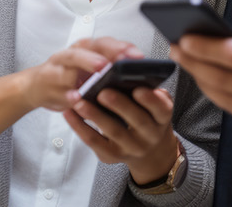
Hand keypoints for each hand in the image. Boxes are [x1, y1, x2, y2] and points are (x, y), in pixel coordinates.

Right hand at [21, 37, 141, 111]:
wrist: (36, 86)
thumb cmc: (70, 78)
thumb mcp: (90, 70)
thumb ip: (111, 68)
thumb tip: (138, 74)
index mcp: (86, 48)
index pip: (106, 43)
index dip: (122, 47)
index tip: (138, 57)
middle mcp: (73, 53)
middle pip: (89, 47)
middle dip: (107, 51)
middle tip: (120, 61)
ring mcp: (58, 66)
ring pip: (72, 60)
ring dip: (87, 64)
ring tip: (100, 70)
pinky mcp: (48, 82)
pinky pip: (58, 87)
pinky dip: (67, 93)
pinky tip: (76, 98)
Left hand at [63, 87, 180, 184]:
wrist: (148, 152)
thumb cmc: (148, 118)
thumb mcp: (156, 106)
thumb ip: (149, 92)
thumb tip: (130, 75)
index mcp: (162, 118)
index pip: (162, 109)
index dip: (151, 100)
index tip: (138, 89)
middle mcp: (150, 136)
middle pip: (137, 121)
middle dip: (120, 105)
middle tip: (103, 92)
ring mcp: (130, 148)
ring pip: (113, 131)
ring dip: (94, 115)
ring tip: (79, 100)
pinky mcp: (111, 156)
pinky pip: (94, 141)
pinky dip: (79, 126)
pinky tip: (69, 112)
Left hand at [169, 27, 231, 136]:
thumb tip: (228, 47)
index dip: (202, 48)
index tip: (183, 39)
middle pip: (224, 80)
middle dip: (196, 65)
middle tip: (179, 50)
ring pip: (230, 101)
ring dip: (207, 84)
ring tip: (193, 67)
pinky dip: (228, 99)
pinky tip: (217, 85)